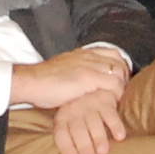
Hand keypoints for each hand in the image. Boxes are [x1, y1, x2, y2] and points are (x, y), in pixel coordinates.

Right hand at [10, 45, 129, 110]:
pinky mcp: (89, 78)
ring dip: (121, 85)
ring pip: (118, 71)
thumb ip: (76, 71)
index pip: (111, 52)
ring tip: (117, 97)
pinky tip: (112, 101)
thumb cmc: (42, 81)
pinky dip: (116, 92)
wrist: (30, 82)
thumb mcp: (63, 69)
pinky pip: (113, 83)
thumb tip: (83, 82)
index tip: (119, 78)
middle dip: (124, 75)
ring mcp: (89, 66)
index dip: (119, 65)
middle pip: (118, 60)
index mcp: (81, 53)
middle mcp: (87, 56)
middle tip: (121, 89)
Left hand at [49, 88, 128, 153]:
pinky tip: (120, 137)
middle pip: (78, 131)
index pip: (61, 133)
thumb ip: (68, 133)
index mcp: (63, 115)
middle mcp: (75, 110)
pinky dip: (115, 125)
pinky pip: (110, 114)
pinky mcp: (104, 100)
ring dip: (98, 138)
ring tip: (103, 151)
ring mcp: (90, 104)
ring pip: (93, 123)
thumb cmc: (76, 102)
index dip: (66, 148)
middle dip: (84, 147)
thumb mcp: (66, 114)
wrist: (89, 75)